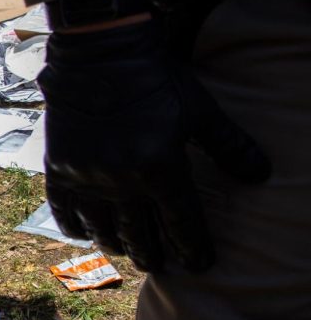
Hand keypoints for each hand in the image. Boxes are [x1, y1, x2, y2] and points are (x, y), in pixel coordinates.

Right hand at [39, 18, 270, 271]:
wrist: (98, 55)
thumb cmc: (153, 79)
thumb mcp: (199, 110)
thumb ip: (229, 146)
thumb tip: (260, 175)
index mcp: (160, 167)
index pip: (181, 222)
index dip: (193, 248)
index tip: (200, 264)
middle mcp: (121, 180)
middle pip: (140, 234)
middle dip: (154, 254)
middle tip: (161, 264)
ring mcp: (86, 177)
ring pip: (103, 229)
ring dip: (118, 244)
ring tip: (128, 250)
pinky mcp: (58, 169)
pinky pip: (65, 213)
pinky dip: (77, 228)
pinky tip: (88, 233)